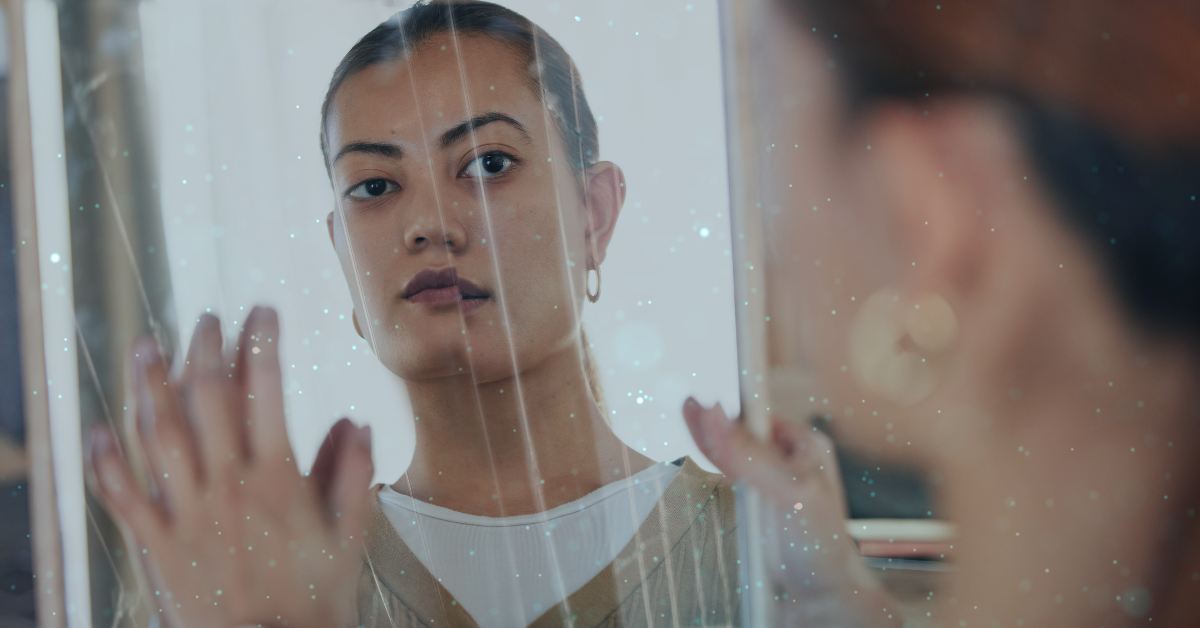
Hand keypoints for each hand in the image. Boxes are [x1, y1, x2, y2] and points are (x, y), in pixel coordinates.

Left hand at [89, 308, 372, 627]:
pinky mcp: (157, 542)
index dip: (262, 343)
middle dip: (206, 348)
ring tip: (147, 347)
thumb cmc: (311, 603)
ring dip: (150, 386)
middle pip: (208, 398)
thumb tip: (354, 424)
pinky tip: (100, 432)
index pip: (266, 390)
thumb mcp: (351, 537)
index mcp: (277, 478)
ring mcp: (187, 511)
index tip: (263, 314)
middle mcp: (227, 484)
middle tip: (206, 318)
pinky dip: (106, 462)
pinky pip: (123, 495)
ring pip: (160, 434)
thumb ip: (354, 475)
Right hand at [682, 399, 902, 626]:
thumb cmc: (821, 545)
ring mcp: (770, 483)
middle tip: (689, 404)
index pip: (760, 415)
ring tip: (690, 415)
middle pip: (742, 432)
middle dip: (716, 421)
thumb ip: (751, 454)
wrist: (823, 598)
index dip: (731, 405)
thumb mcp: (789, 490)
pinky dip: (715, 464)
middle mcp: (788, 460)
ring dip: (711, 440)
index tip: (706, 394)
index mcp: (805, 446)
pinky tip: (704, 449)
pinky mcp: (756, 505)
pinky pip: (731, 477)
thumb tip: (718, 416)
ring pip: (733, 453)